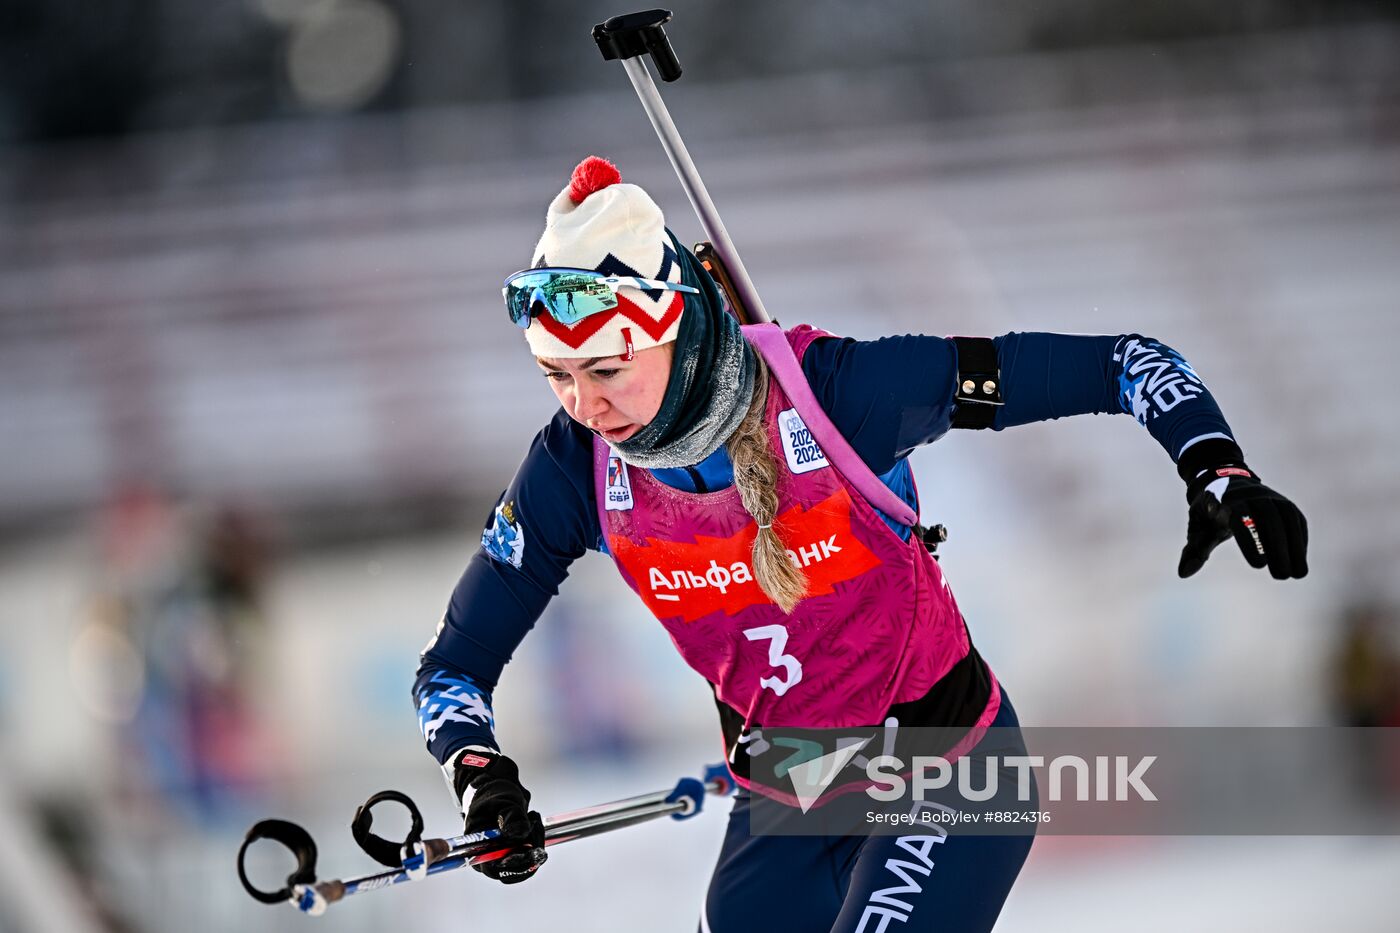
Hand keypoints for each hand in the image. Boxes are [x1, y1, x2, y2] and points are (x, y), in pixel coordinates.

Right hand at [452, 751, 546, 883]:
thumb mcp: (501, 800)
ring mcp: (503, 855)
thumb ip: (511, 816)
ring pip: (526, 862)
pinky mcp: (515, 851)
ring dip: (535, 842)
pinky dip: (537, 838)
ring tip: (533, 818)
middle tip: (535, 825)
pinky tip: (534, 821)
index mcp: (477, 849)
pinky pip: (531, 853)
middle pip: (514, 869)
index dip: (514, 864)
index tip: (530, 850)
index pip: (495, 869)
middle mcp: (489, 857)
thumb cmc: (491, 795)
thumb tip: (518, 833)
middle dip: (530, 850)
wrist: (495, 788)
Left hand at [1178, 464, 1307, 579]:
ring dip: (1295, 546)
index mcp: (1226, 500)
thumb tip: (1183, 573)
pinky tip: (1300, 559)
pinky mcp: (1284, 503)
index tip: (1258, 566)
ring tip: (1298, 574)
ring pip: (1287, 518)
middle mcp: (1251, 495)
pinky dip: (1300, 539)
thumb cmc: (1209, 510)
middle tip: (1281, 576)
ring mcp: (1270, 496)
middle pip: (1269, 519)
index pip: (1241, 519)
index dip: (1250, 541)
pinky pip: (1296, 519)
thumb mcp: (1198, 527)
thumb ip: (1194, 550)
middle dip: (1278, 548)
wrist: (1223, 480)